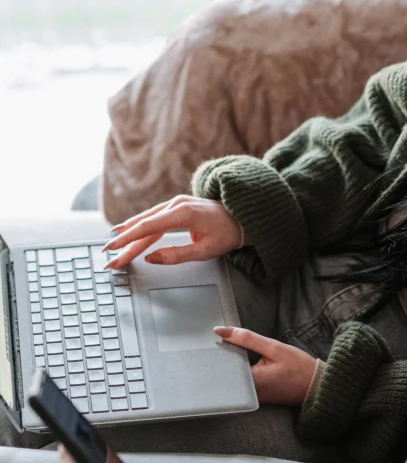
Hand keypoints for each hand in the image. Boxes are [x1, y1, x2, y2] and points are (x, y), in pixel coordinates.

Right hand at [103, 196, 242, 268]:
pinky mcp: (176, 207)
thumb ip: (176, 255)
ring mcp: (175, 203)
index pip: (148, 228)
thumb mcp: (204, 251)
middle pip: (144, 226)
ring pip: (146, 221)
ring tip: (113, 245)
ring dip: (129, 233)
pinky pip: (153, 217)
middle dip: (124, 242)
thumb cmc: (226, 234)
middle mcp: (176, 205)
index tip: (114, 249)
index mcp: (183, 214)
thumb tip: (151, 259)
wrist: (241, 217)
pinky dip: (140, 226)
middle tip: (109, 256)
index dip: (128, 240)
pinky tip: (128, 230)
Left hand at [214, 326, 317, 404]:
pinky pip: (242, 385)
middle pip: (225, 376)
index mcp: (251, 381)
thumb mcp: (274, 347)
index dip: (215, 355)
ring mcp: (254, 398)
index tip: (211, 344)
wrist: (318, 386)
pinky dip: (240, 373)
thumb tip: (221, 330)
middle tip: (217, 345)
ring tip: (228, 351)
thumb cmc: (300, 367)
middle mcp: (249, 394)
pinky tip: (241, 362)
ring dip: (230, 366)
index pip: (222, 368)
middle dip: (221, 360)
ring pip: (233, 381)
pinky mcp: (258, 398)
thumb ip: (247, 338)